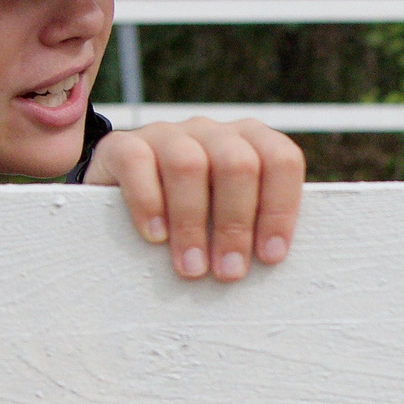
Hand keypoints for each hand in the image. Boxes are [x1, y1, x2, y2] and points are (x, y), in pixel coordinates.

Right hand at [87, 117, 305, 280]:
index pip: (281, 160)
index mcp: (250, 141)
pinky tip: (155, 237)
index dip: (280, 208)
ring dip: (193, 224)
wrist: (121, 199)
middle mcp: (212, 132)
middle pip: (237, 164)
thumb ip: (253, 224)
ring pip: (189, 165)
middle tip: (229, 271)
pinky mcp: (122, 144)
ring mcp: (167, 134)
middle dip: (235, 224)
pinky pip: (137, 163)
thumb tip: (270, 261)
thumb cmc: (194, 215)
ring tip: (192, 267)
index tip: (270, 256)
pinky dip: (148, 203)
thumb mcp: (228, 214)